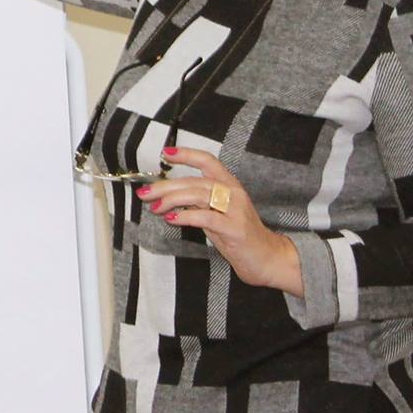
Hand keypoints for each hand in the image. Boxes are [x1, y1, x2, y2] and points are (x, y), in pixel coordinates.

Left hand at [137, 148, 302, 295]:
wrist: (267, 258)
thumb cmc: (238, 235)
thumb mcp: (215, 214)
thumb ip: (196, 203)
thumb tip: (167, 196)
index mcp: (229, 185)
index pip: (208, 161)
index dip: (186, 154)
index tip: (165, 154)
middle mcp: (233, 193)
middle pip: (195, 181)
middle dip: (166, 186)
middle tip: (146, 193)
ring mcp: (235, 210)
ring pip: (198, 195)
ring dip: (171, 200)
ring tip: (155, 207)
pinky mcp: (234, 228)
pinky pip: (205, 217)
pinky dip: (185, 216)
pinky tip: (172, 219)